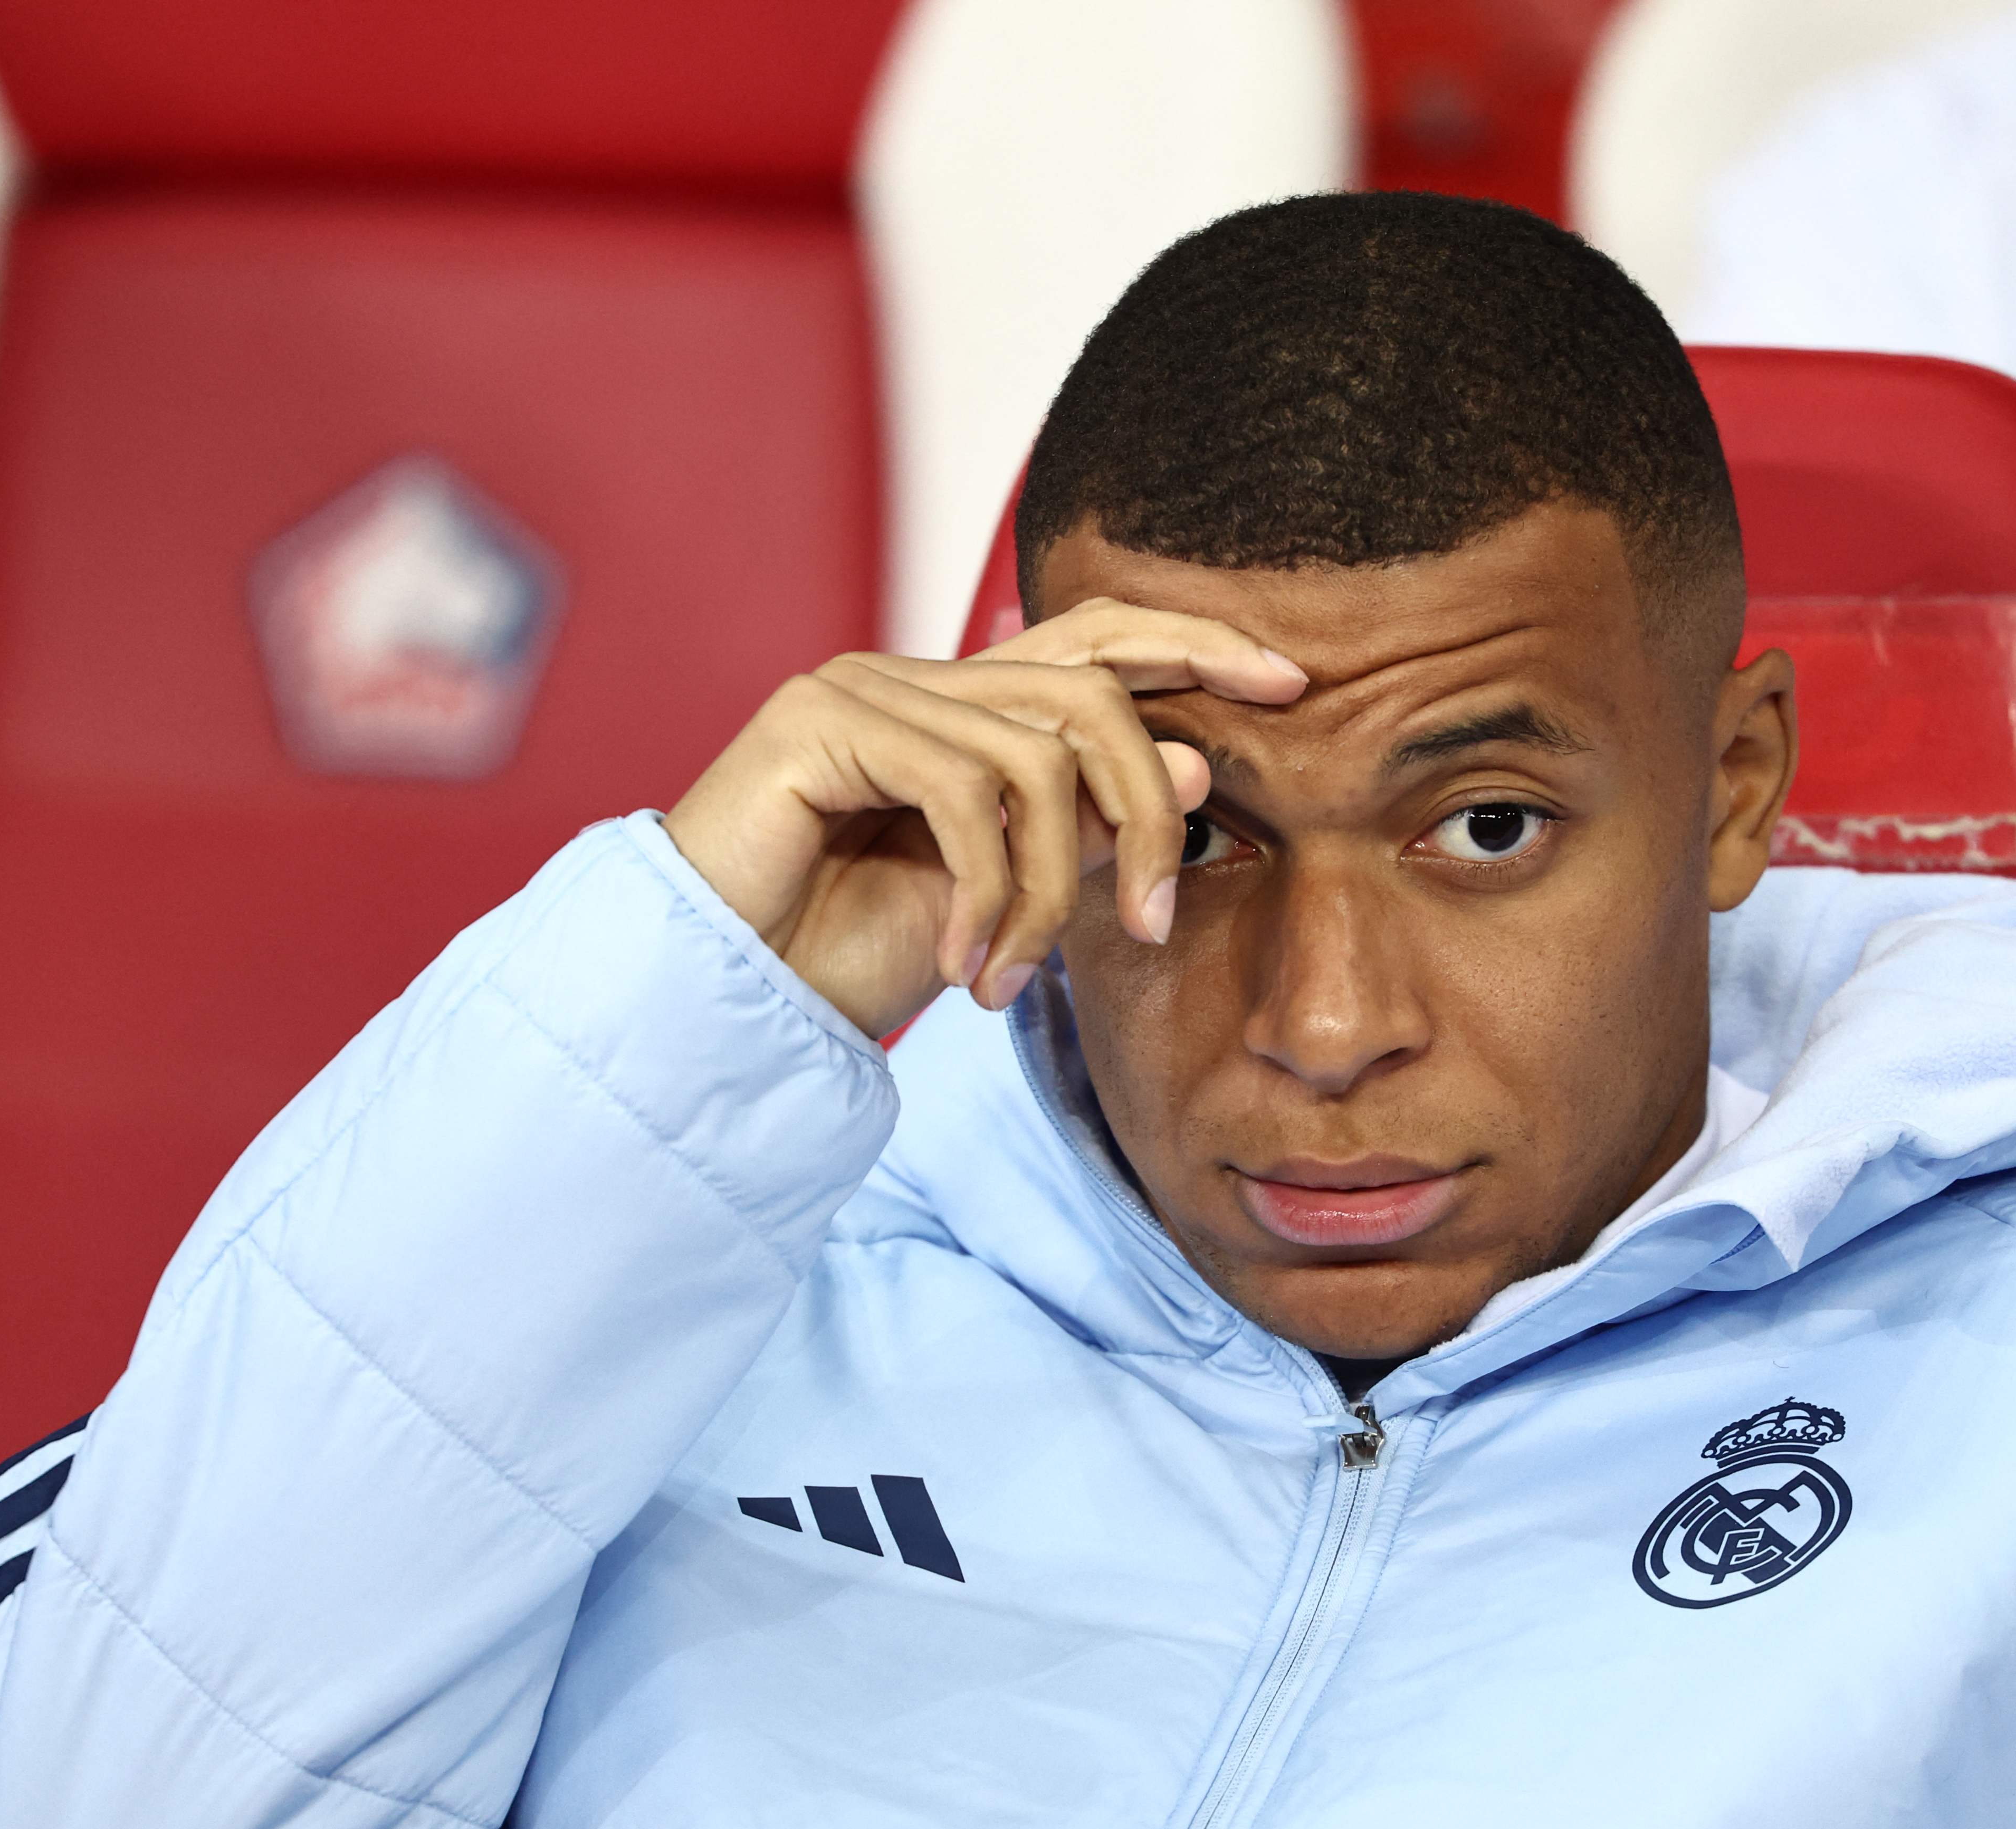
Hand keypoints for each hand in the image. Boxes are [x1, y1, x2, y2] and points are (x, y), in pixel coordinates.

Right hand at [663, 599, 1308, 1038]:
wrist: (726, 1002)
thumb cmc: (849, 955)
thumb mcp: (1004, 902)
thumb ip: (1086, 834)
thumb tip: (1198, 767)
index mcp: (959, 706)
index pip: (1096, 639)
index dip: (1194, 642)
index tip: (1289, 680)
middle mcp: (912, 677)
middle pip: (1090, 698)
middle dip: (1144, 812)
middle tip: (1154, 923)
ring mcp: (861, 688)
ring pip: (1034, 758)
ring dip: (1051, 889)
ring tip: (1018, 978)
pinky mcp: (818, 723)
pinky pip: (961, 792)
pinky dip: (987, 893)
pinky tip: (969, 966)